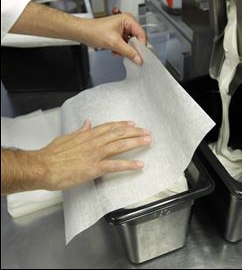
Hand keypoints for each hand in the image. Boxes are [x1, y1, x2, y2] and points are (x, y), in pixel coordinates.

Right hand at [34, 120, 150, 190]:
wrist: (43, 166)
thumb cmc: (52, 154)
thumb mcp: (67, 138)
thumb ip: (80, 131)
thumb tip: (87, 123)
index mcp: (88, 135)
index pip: (109, 127)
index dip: (123, 125)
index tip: (132, 124)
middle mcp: (95, 142)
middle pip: (119, 134)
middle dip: (134, 132)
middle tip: (146, 132)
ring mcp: (96, 154)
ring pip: (120, 145)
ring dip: (136, 142)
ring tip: (147, 141)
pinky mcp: (95, 168)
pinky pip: (116, 165)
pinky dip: (129, 165)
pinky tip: (139, 165)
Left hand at [81, 13, 146, 64]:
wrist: (83, 33)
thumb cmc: (94, 31)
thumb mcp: (114, 43)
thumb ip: (128, 52)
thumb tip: (138, 59)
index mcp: (128, 19)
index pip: (141, 34)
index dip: (141, 46)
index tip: (141, 56)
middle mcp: (127, 23)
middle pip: (138, 39)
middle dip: (132, 49)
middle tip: (129, 55)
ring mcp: (123, 29)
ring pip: (132, 43)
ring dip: (125, 50)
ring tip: (117, 51)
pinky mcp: (120, 35)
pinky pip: (126, 45)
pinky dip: (121, 50)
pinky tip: (115, 51)